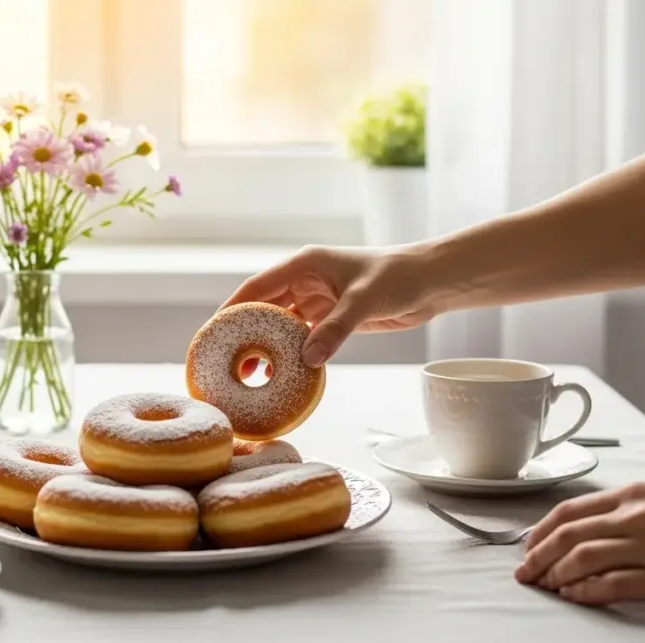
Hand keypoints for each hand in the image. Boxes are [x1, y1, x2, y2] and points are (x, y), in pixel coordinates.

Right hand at [223, 245, 434, 367]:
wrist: (431, 282)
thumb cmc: (399, 277)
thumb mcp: (364, 300)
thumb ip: (336, 329)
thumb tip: (307, 360)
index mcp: (304, 266)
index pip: (257, 288)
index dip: (232, 309)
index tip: (213, 334)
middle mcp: (305, 281)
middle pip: (262, 309)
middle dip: (244, 335)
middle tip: (226, 364)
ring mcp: (317, 300)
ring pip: (280, 326)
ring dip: (265, 347)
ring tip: (249, 375)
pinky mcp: (331, 317)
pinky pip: (302, 337)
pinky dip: (290, 353)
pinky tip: (280, 372)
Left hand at [515, 482, 644, 607]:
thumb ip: (624, 513)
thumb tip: (582, 533)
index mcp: (635, 495)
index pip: (569, 511)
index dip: (539, 531)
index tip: (527, 547)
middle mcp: (638, 516)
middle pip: (568, 534)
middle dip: (537, 555)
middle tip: (525, 573)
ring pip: (582, 558)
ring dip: (555, 575)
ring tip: (545, 587)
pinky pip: (611, 586)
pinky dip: (584, 593)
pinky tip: (573, 597)